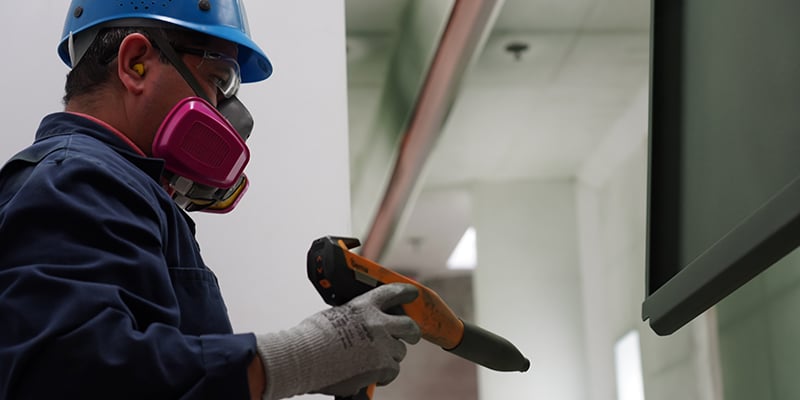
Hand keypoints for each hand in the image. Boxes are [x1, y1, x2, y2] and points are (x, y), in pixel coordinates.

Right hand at [256, 283, 421, 399]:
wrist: (303, 358)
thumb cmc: (309, 339)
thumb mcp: (333, 316)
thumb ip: (353, 319)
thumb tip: (359, 329)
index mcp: (364, 305)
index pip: (392, 293)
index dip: (405, 292)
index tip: (413, 293)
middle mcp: (377, 322)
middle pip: (409, 325)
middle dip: (412, 332)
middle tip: (411, 336)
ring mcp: (382, 344)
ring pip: (399, 352)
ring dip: (390, 357)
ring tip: (372, 362)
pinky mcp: (382, 365)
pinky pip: (392, 371)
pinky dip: (384, 375)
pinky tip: (371, 375)